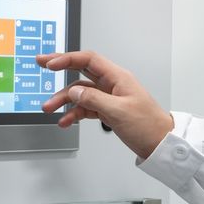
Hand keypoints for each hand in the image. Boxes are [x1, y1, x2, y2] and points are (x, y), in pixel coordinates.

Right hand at [36, 49, 174, 159]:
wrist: (160, 144)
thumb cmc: (148, 125)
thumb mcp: (118, 111)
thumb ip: (93, 99)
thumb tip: (74, 91)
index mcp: (118, 77)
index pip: (88, 60)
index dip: (67, 59)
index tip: (50, 63)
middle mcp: (112, 84)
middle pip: (81, 71)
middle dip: (61, 69)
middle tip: (42, 65)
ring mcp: (108, 97)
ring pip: (80, 93)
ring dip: (64, 100)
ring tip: (50, 109)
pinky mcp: (107, 110)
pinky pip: (85, 107)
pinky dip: (73, 113)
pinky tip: (65, 121)